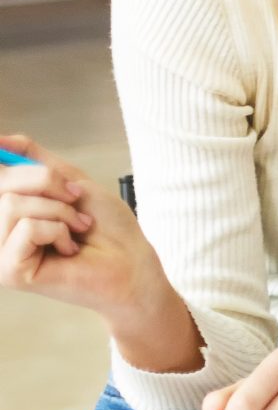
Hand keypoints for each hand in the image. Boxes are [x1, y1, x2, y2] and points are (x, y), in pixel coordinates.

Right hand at [0, 135, 166, 320]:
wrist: (131, 260)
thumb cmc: (104, 226)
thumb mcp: (68, 180)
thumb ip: (33, 159)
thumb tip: (0, 137)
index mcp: (5, 211)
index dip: (23, 169)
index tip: (55, 180)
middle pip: (2, 182)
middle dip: (49, 185)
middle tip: (75, 203)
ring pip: (11, 204)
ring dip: (59, 211)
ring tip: (75, 228)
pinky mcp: (9, 272)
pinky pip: (26, 228)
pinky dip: (59, 230)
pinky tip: (69, 248)